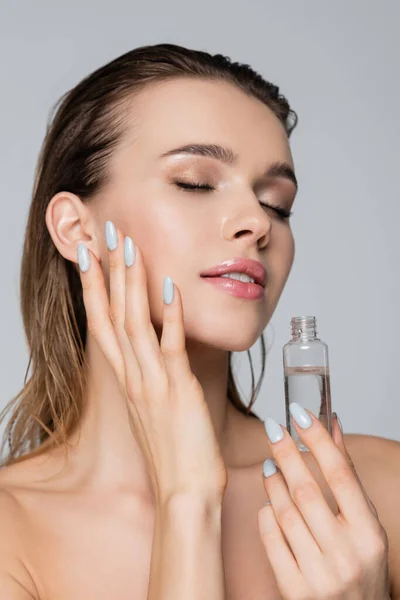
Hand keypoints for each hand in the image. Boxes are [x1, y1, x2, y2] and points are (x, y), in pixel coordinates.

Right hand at [76, 221, 227, 504]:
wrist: (184, 492)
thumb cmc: (174, 452)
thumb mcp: (154, 408)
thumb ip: (151, 377)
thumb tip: (157, 351)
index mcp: (126, 380)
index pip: (101, 324)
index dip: (93, 288)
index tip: (89, 256)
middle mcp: (132, 377)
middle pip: (111, 315)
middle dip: (106, 272)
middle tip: (104, 234)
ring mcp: (152, 382)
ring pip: (134, 324)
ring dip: (130, 283)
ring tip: (128, 246)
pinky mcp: (178, 391)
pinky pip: (170, 347)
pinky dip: (169, 316)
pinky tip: (169, 288)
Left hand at [258, 407, 389, 598]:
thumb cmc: (361, 565)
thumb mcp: (364, 523)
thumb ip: (347, 475)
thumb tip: (332, 424)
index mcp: (369, 534)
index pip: (341, 475)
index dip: (318, 439)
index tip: (299, 414)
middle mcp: (347, 555)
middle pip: (307, 490)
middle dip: (286, 453)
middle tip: (273, 429)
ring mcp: (320, 576)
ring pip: (284, 512)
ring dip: (273, 482)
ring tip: (270, 466)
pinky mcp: (295, 591)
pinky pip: (271, 539)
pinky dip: (266, 514)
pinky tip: (269, 502)